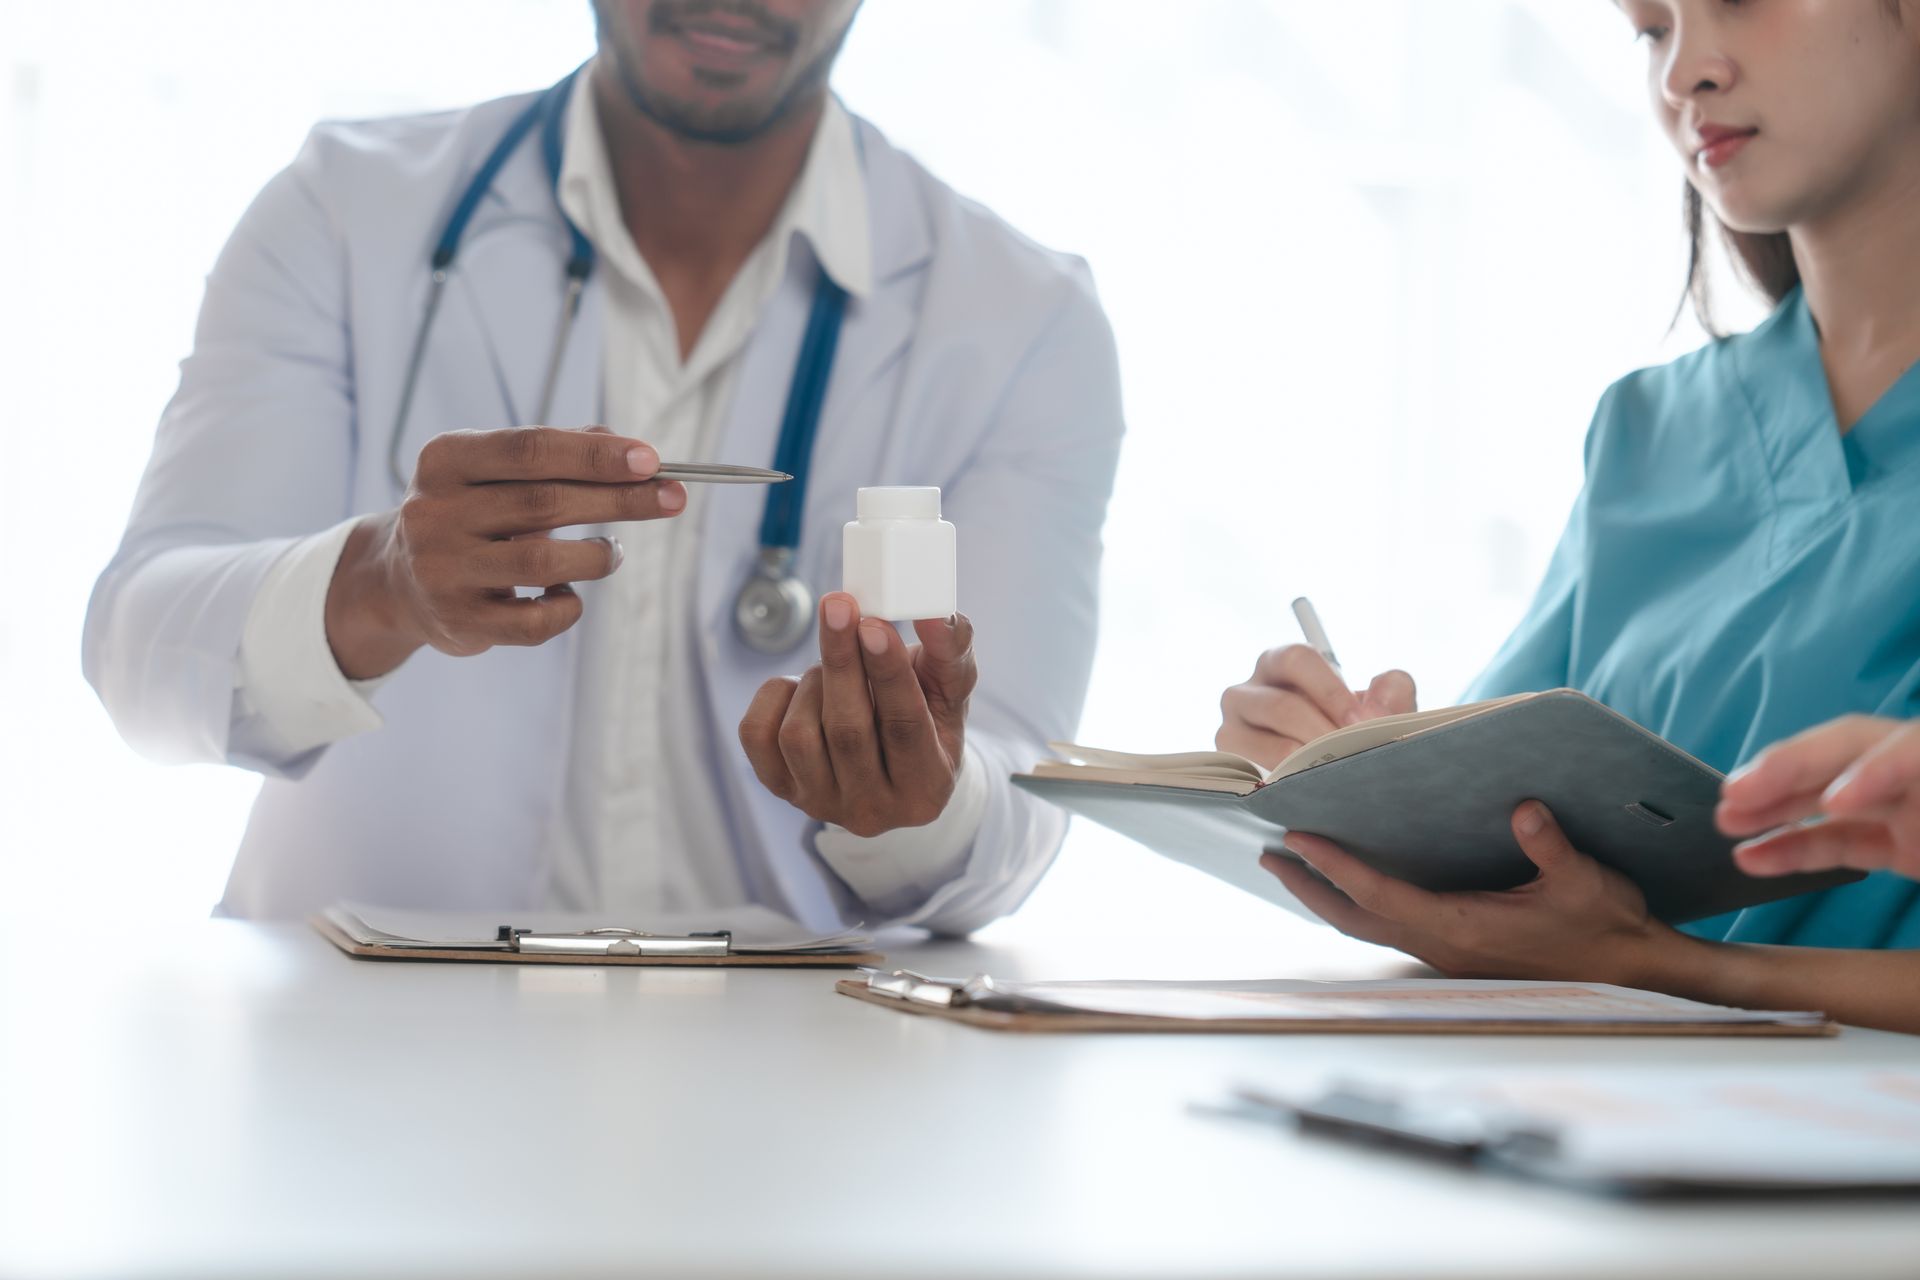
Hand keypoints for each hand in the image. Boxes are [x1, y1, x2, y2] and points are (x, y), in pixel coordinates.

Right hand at [325, 426, 685, 677]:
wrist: (397, 580)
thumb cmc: (470, 513)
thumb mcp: (495, 470)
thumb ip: (557, 452)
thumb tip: (627, 447)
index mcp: (446, 459)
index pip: (530, 449)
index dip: (595, 455)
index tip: (652, 460)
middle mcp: (436, 512)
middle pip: (545, 502)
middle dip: (620, 499)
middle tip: (672, 498)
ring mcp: (443, 570)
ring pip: (543, 563)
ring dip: (597, 557)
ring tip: (614, 552)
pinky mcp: (459, 621)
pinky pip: (535, 621)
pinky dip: (568, 608)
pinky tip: (568, 595)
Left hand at [738, 593, 976, 837]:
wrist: (887, 761)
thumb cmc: (926, 717)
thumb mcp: (951, 687)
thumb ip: (951, 649)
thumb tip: (935, 614)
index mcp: (926, 786)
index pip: (905, 727)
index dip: (888, 673)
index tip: (873, 624)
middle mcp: (872, 809)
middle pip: (848, 731)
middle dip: (842, 661)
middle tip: (839, 606)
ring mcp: (820, 802)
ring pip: (800, 734)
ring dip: (815, 682)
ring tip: (835, 667)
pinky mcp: (780, 787)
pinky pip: (757, 734)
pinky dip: (776, 696)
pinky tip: (804, 690)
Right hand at [1216, 645, 1415, 768]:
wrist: (1327, 762)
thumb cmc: (1346, 726)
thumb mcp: (1375, 703)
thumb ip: (1393, 691)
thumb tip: (1379, 707)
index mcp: (1278, 664)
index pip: (1297, 660)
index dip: (1330, 690)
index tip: (1362, 721)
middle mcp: (1245, 692)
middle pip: (1281, 706)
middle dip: (1324, 734)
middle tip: (1354, 754)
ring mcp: (1231, 728)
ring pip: (1270, 745)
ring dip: (1310, 763)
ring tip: (1339, 774)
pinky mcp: (1231, 763)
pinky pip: (1257, 776)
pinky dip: (1290, 785)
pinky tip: (1315, 791)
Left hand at [1260, 801, 1673, 984]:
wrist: (1632, 970)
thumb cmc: (1607, 924)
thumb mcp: (1585, 881)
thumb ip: (1551, 848)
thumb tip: (1524, 809)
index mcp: (1464, 928)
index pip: (1381, 895)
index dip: (1336, 868)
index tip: (1297, 839)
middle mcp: (1445, 946)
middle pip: (1355, 919)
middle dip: (1308, 888)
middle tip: (1268, 855)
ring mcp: (1447, 954)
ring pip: (1368, 929)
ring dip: (1326, 901)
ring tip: (1291, 868)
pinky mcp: (1457, 952)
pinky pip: (1389, 929)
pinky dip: (1357, 908)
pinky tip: (1350, 888)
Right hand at [1718, 715, 1919, 880]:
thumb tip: (1858, 803)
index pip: (1907, 748)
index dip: (1866, 770)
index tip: (1832, 804)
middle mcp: (1917, 779)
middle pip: (1843, 757)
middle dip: (1787, 772)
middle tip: (1735, 792)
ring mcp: (1903, 808)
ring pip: (1829, 797)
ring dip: (1774, 809)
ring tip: (1728, 821)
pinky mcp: (1896, 844)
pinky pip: (1839, 842)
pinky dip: (1794, 849)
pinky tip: (1754, 857)